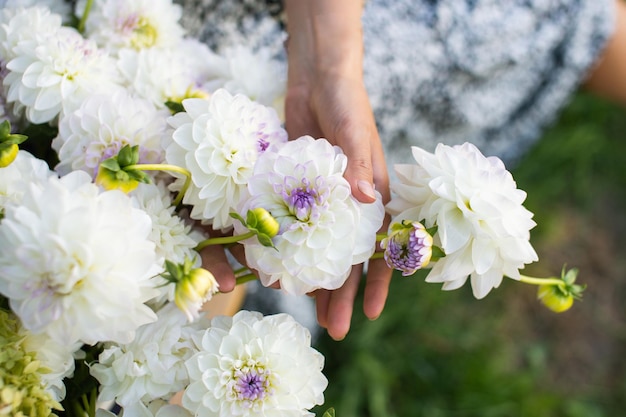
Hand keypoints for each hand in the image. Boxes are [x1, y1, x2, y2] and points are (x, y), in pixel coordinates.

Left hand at [284, 0, 391, 339]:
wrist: (317, 79)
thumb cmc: (344, 103)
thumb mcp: (353, 134)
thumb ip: (360, 167)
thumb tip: (367, 200)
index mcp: (375, 195)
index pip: (380, 248)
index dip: (376, 282)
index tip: (368, 314)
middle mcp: (353, 205)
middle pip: (349, 259)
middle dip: (342, 295)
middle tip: (332, 330)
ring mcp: (327, 202)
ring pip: (323, 251)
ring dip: (318, 281)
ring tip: (309, 313)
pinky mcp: (303, 193)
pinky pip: (299, 230)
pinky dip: (293, 251)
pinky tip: (281, 271)